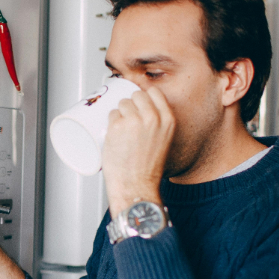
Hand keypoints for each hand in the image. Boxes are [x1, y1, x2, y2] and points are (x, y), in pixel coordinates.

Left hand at [102, 86, 174, 216]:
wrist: (136, 186)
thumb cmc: (148, 169)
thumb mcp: (163, 141)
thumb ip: (158, 125)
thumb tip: (142, 113)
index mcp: (167, 120)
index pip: (153, 92)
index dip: (143, 96)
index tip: (137, 102)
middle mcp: (152, 117)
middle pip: (136, 95)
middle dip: (130, 104)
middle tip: (127, 120)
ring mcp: (134, 120)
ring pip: (122, 103)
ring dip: (119, 113)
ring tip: (121, 131)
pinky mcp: (117, 126)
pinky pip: (111, 114)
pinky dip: (110, 122)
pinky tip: (114, 135)